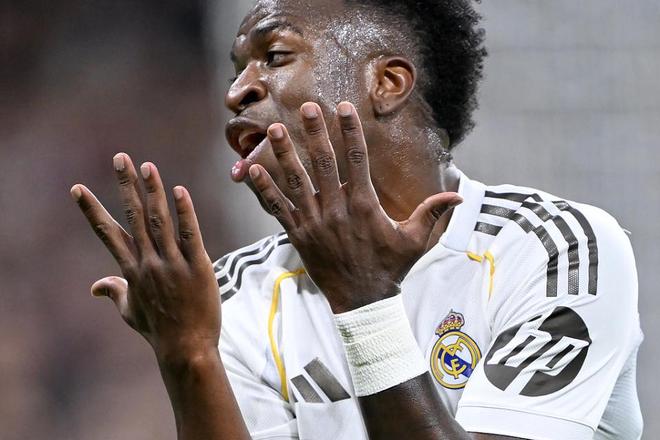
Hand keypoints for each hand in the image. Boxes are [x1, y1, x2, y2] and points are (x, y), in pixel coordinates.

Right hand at [71, 154, 218, 363]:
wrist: (186, 348)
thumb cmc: (158, 330)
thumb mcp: (130, 312)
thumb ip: (114, 292)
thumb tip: (95, 286)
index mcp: (131, 270)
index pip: (108, 233)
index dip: (92, 209)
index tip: (78, 188)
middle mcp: (148, 262)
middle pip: (133, 217)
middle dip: (125, 185)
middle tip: (120, 158)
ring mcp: (172, 264)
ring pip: (159, 220)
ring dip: (153, 191)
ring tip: (147, 166)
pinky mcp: (197, 267)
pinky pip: (189, 234)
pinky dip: (184, 212)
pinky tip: (179, 190)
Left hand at [248, 102, 461, 312]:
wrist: (362, 301)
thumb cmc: (390, 269)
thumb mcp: (415, 240)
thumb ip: (432, 213)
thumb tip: (459, 197)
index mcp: (363, 205)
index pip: (357, 159)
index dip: (350, 131)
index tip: (345, 107)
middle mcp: (336, 209)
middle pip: (323, 163)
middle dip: (315, 133)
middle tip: (306, 108)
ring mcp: (314, 222)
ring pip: (296, 182)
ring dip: (284, 154)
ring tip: (274, 131)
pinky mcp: (298, 235)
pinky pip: (277, 209)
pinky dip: (264, 189)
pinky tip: (250, 170)